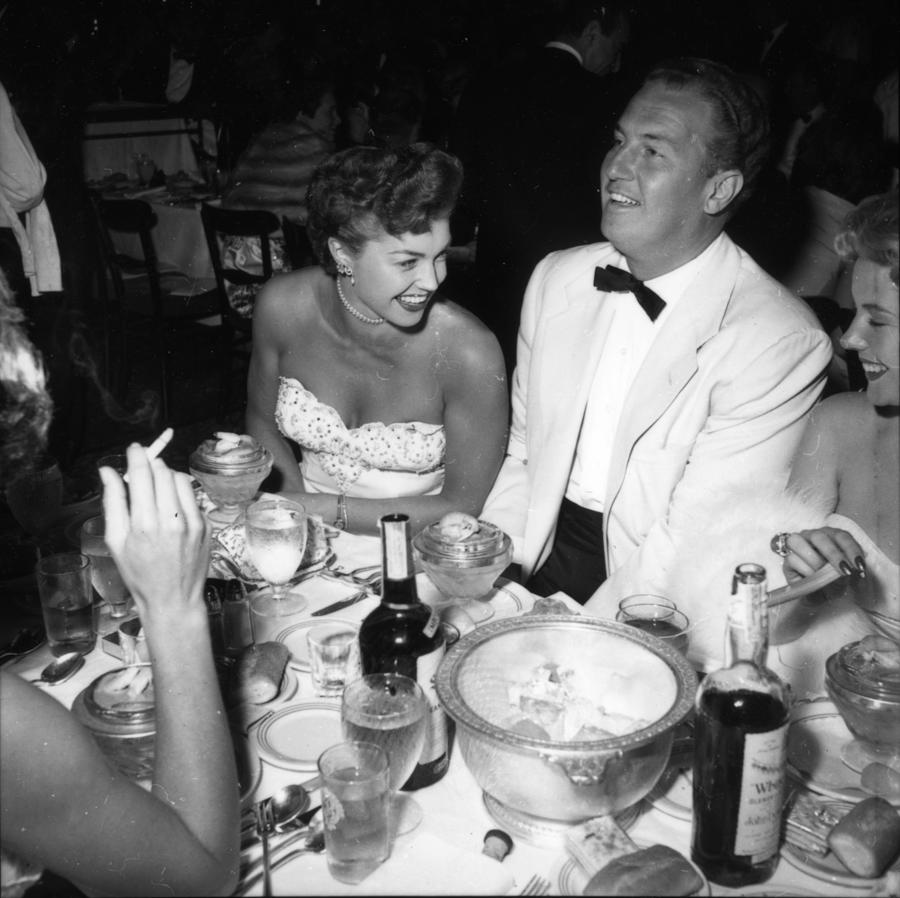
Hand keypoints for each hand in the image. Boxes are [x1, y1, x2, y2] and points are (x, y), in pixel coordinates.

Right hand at [99, 443, 209, 621]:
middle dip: (151, 464)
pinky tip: (171, 505)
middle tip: (143, 468)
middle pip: (162, 472)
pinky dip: (180, 492)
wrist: (173, 599)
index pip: (142, 474)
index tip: (134, 448)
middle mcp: (171, 520)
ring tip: (156, 486)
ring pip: (180, 479)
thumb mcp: (116, 541)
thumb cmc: (140, 574)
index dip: (137, 455)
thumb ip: (112, 502)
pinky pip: (193, 496)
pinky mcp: (206, 525)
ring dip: (167, 475)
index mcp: (144, 524)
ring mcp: (193, 522)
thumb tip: (107, 471)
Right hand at [781, 526, 865, 581]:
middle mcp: (812, 536)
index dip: (851, 549)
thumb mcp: (848, 576)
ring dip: (816, 561)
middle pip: (820, 537)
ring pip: (799, 542)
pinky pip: (792, 559)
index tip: (860, 566)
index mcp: (831, 536)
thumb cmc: (835, 581)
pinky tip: (813, 579)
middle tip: (844, 571)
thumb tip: (847, 569)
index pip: (841, 536)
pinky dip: (805, 570)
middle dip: (834, 554)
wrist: (821, 596)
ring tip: (825, 575)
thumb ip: (849, 569)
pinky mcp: (787, 560)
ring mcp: (797, 546)